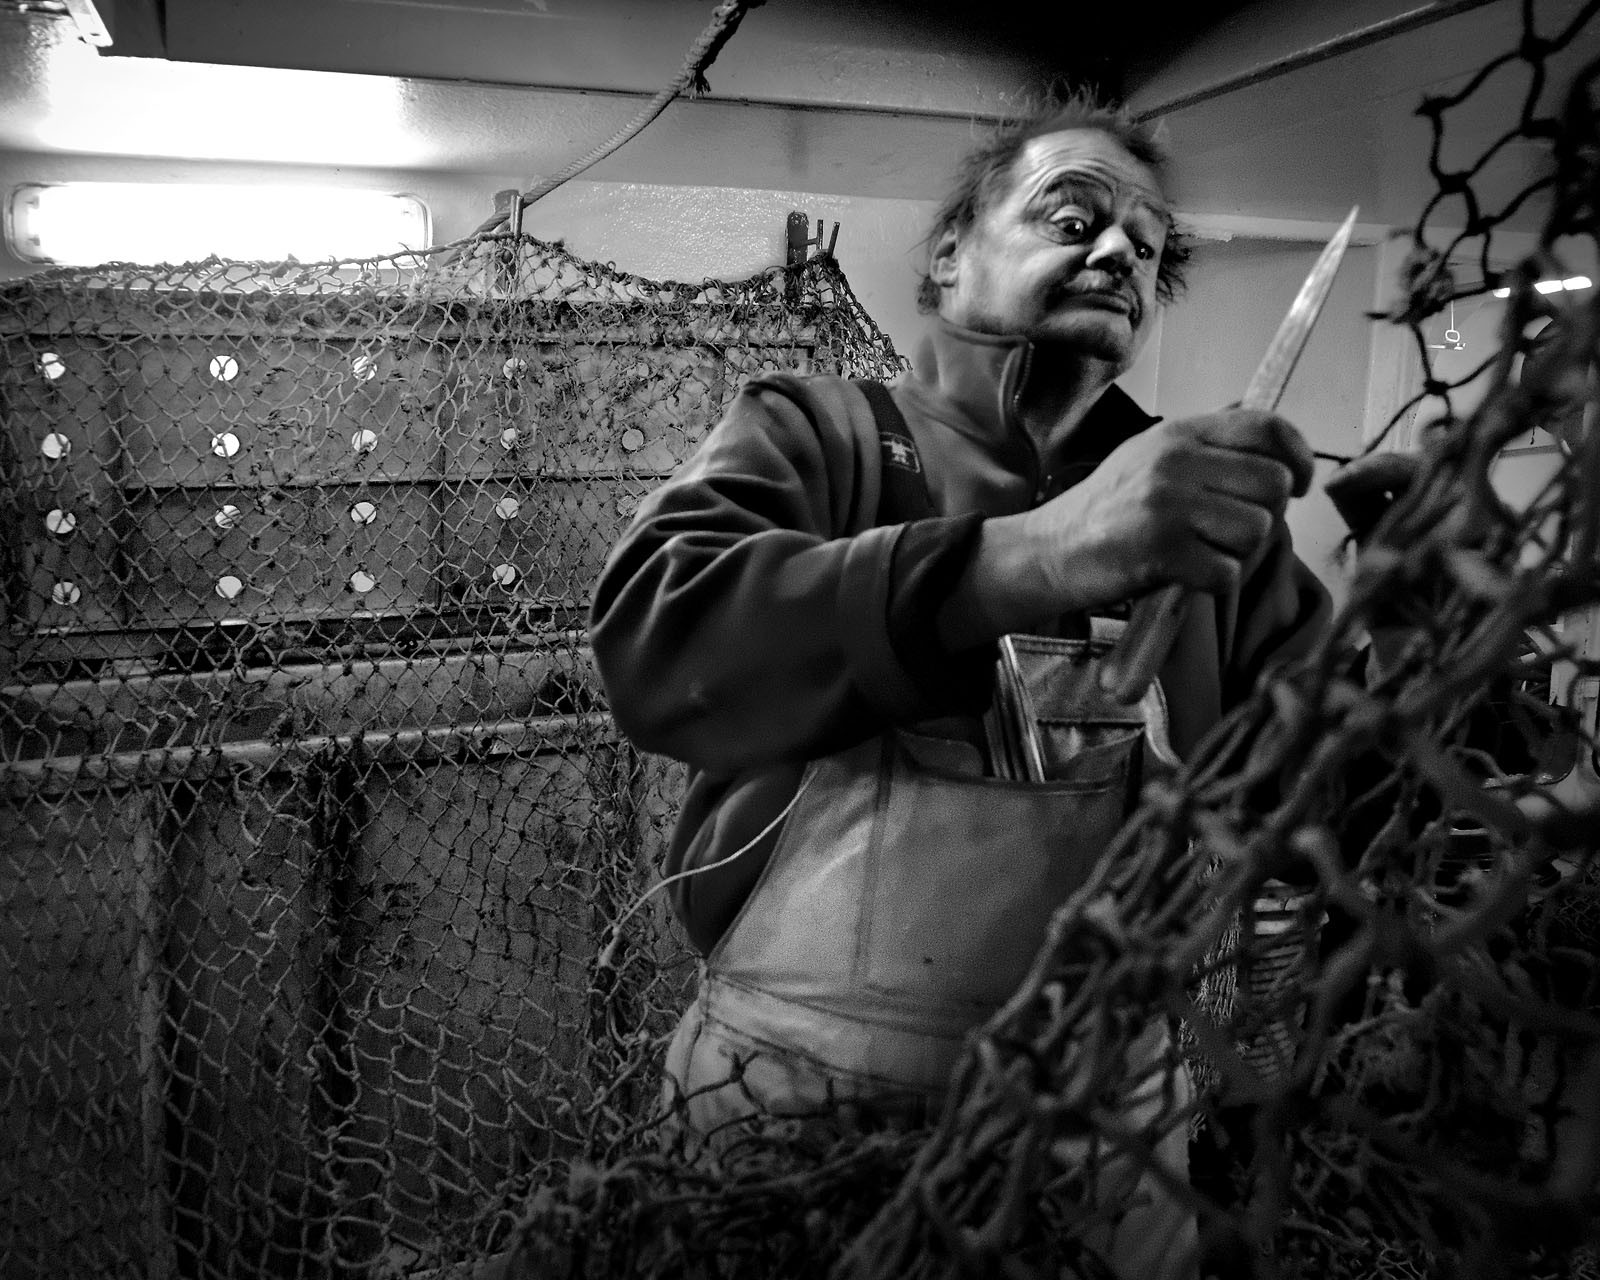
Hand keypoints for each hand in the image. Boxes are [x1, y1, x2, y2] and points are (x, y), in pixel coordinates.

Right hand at [1022, 407, 1313, 605]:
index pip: (1268, 427)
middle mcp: (1177, 461)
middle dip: (1261, 516)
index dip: (1299, 456)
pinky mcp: (1163, 550)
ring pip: (1256, 531)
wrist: (1048, 551)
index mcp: (1180, 433)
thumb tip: (1276, 454)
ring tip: (1197, 552)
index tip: (1301, 482)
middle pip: (1273, 485)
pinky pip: (1227, 573)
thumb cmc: (1104, 512)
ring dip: (1235, 553)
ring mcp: (1169, 504)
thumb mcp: (1150, 458)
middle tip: (1225, 531)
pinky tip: (1182, 574)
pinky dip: (1212, 583)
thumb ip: (1207, 451)